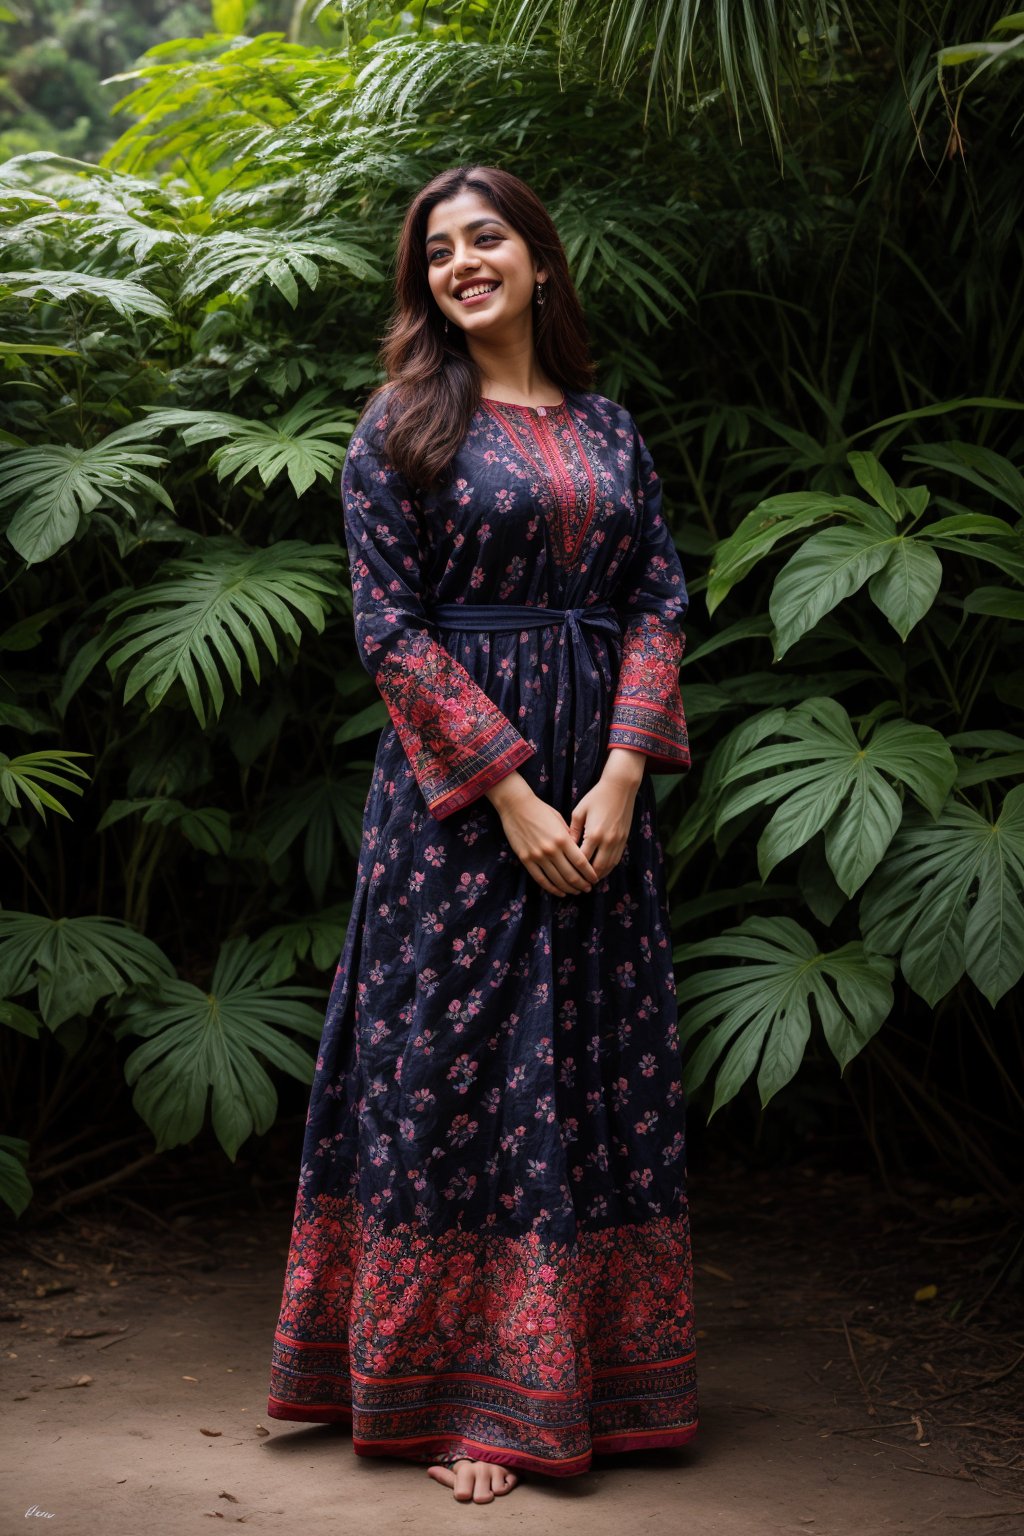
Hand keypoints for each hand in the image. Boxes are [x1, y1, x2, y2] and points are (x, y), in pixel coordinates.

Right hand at [485, 773, 598, 896]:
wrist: (516, 806)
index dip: (589, 874)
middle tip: (588, 888)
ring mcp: (537, 856)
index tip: (595, 879)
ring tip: (576, 891)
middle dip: (582, 884)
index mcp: (562, 839)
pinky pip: (541, 879)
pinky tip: (560, 892)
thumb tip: (578, 852)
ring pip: (557, 880)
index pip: (581, 862)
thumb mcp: (560, 821)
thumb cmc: (540, 810)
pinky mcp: (526, 860)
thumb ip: (569, 837)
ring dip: (569, 888)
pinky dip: (552, 889)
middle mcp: (551, 850)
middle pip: (571, 874)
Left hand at [567, 750, 645, 879]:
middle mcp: (607, 841)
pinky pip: (615, 860)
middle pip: (596, 868)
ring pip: (608, 867)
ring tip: (588, 882)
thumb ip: (573, 831)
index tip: (565, 875)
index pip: (582, 859)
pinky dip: (607, 868)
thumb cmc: (596, 797)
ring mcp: (618, 842)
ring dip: (598, 876)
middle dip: (586, 878)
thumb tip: (566, 847)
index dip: (574, 870)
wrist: (620, 788)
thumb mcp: (579, 812)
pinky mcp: (624, 840)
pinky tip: (600, 871)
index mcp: (594, 834)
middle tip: (577, 885)